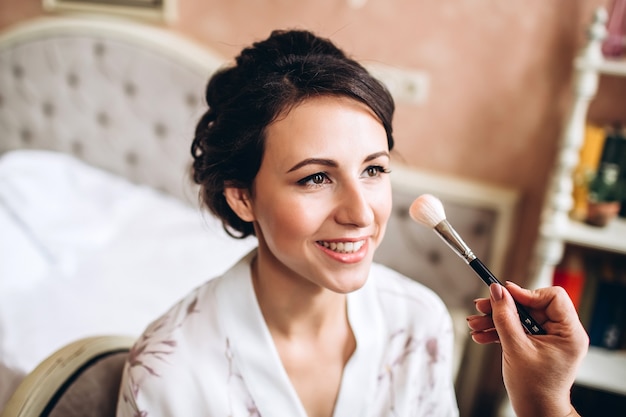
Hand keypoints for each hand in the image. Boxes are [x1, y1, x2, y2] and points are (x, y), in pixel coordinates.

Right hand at [467, 282, 588, 416]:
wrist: (535, 411)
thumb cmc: (534, 388)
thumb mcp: (516, 348)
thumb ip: (505, 317)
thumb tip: (497, 291)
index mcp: (569, 333)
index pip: (552, 297)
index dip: (526, 293)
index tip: (504, 293)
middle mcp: (562, 333)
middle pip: (531, 305)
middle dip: (503, 307)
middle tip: (482, 306)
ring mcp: (550, 338)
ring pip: (521, 317)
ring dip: (496, 319)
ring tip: (475, 324)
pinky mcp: (537, 344)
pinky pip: (518, 329)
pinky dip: (500, 330)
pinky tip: (482, 334)